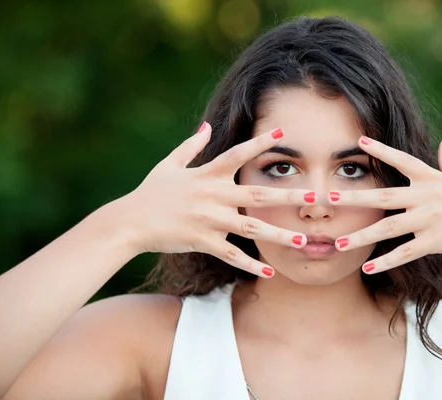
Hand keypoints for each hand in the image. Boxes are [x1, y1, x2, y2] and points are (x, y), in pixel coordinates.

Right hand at [119, 122, 312, 277]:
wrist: (128, 221)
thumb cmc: (150, 192)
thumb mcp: (169, 164)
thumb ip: (190, 145)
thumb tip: (206, 125)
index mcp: (206, 174)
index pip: (237, 154)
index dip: (260, 144)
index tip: (283, 133)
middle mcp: (212, 195)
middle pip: (256, 194)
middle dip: (286, 195)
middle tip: (313, 197)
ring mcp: (208, 220)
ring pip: (250, 228)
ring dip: (278, 233)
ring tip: (302, 239)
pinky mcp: (203, 241)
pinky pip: (232, 255)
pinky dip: (251, 264)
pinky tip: (271, 271)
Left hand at [329, 136, 441, 273]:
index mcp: (432, 179)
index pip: (402, 160)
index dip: (381, 150)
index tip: (359, 141)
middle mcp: (428, 196)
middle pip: (384, 196)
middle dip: (354, 197)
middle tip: (329, 198)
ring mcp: (432, 219)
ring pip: (389, 228)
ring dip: (362, 236)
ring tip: (339, 243)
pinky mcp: (438, 240)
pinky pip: (406, 252)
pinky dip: (386, 261)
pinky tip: (367, 268)